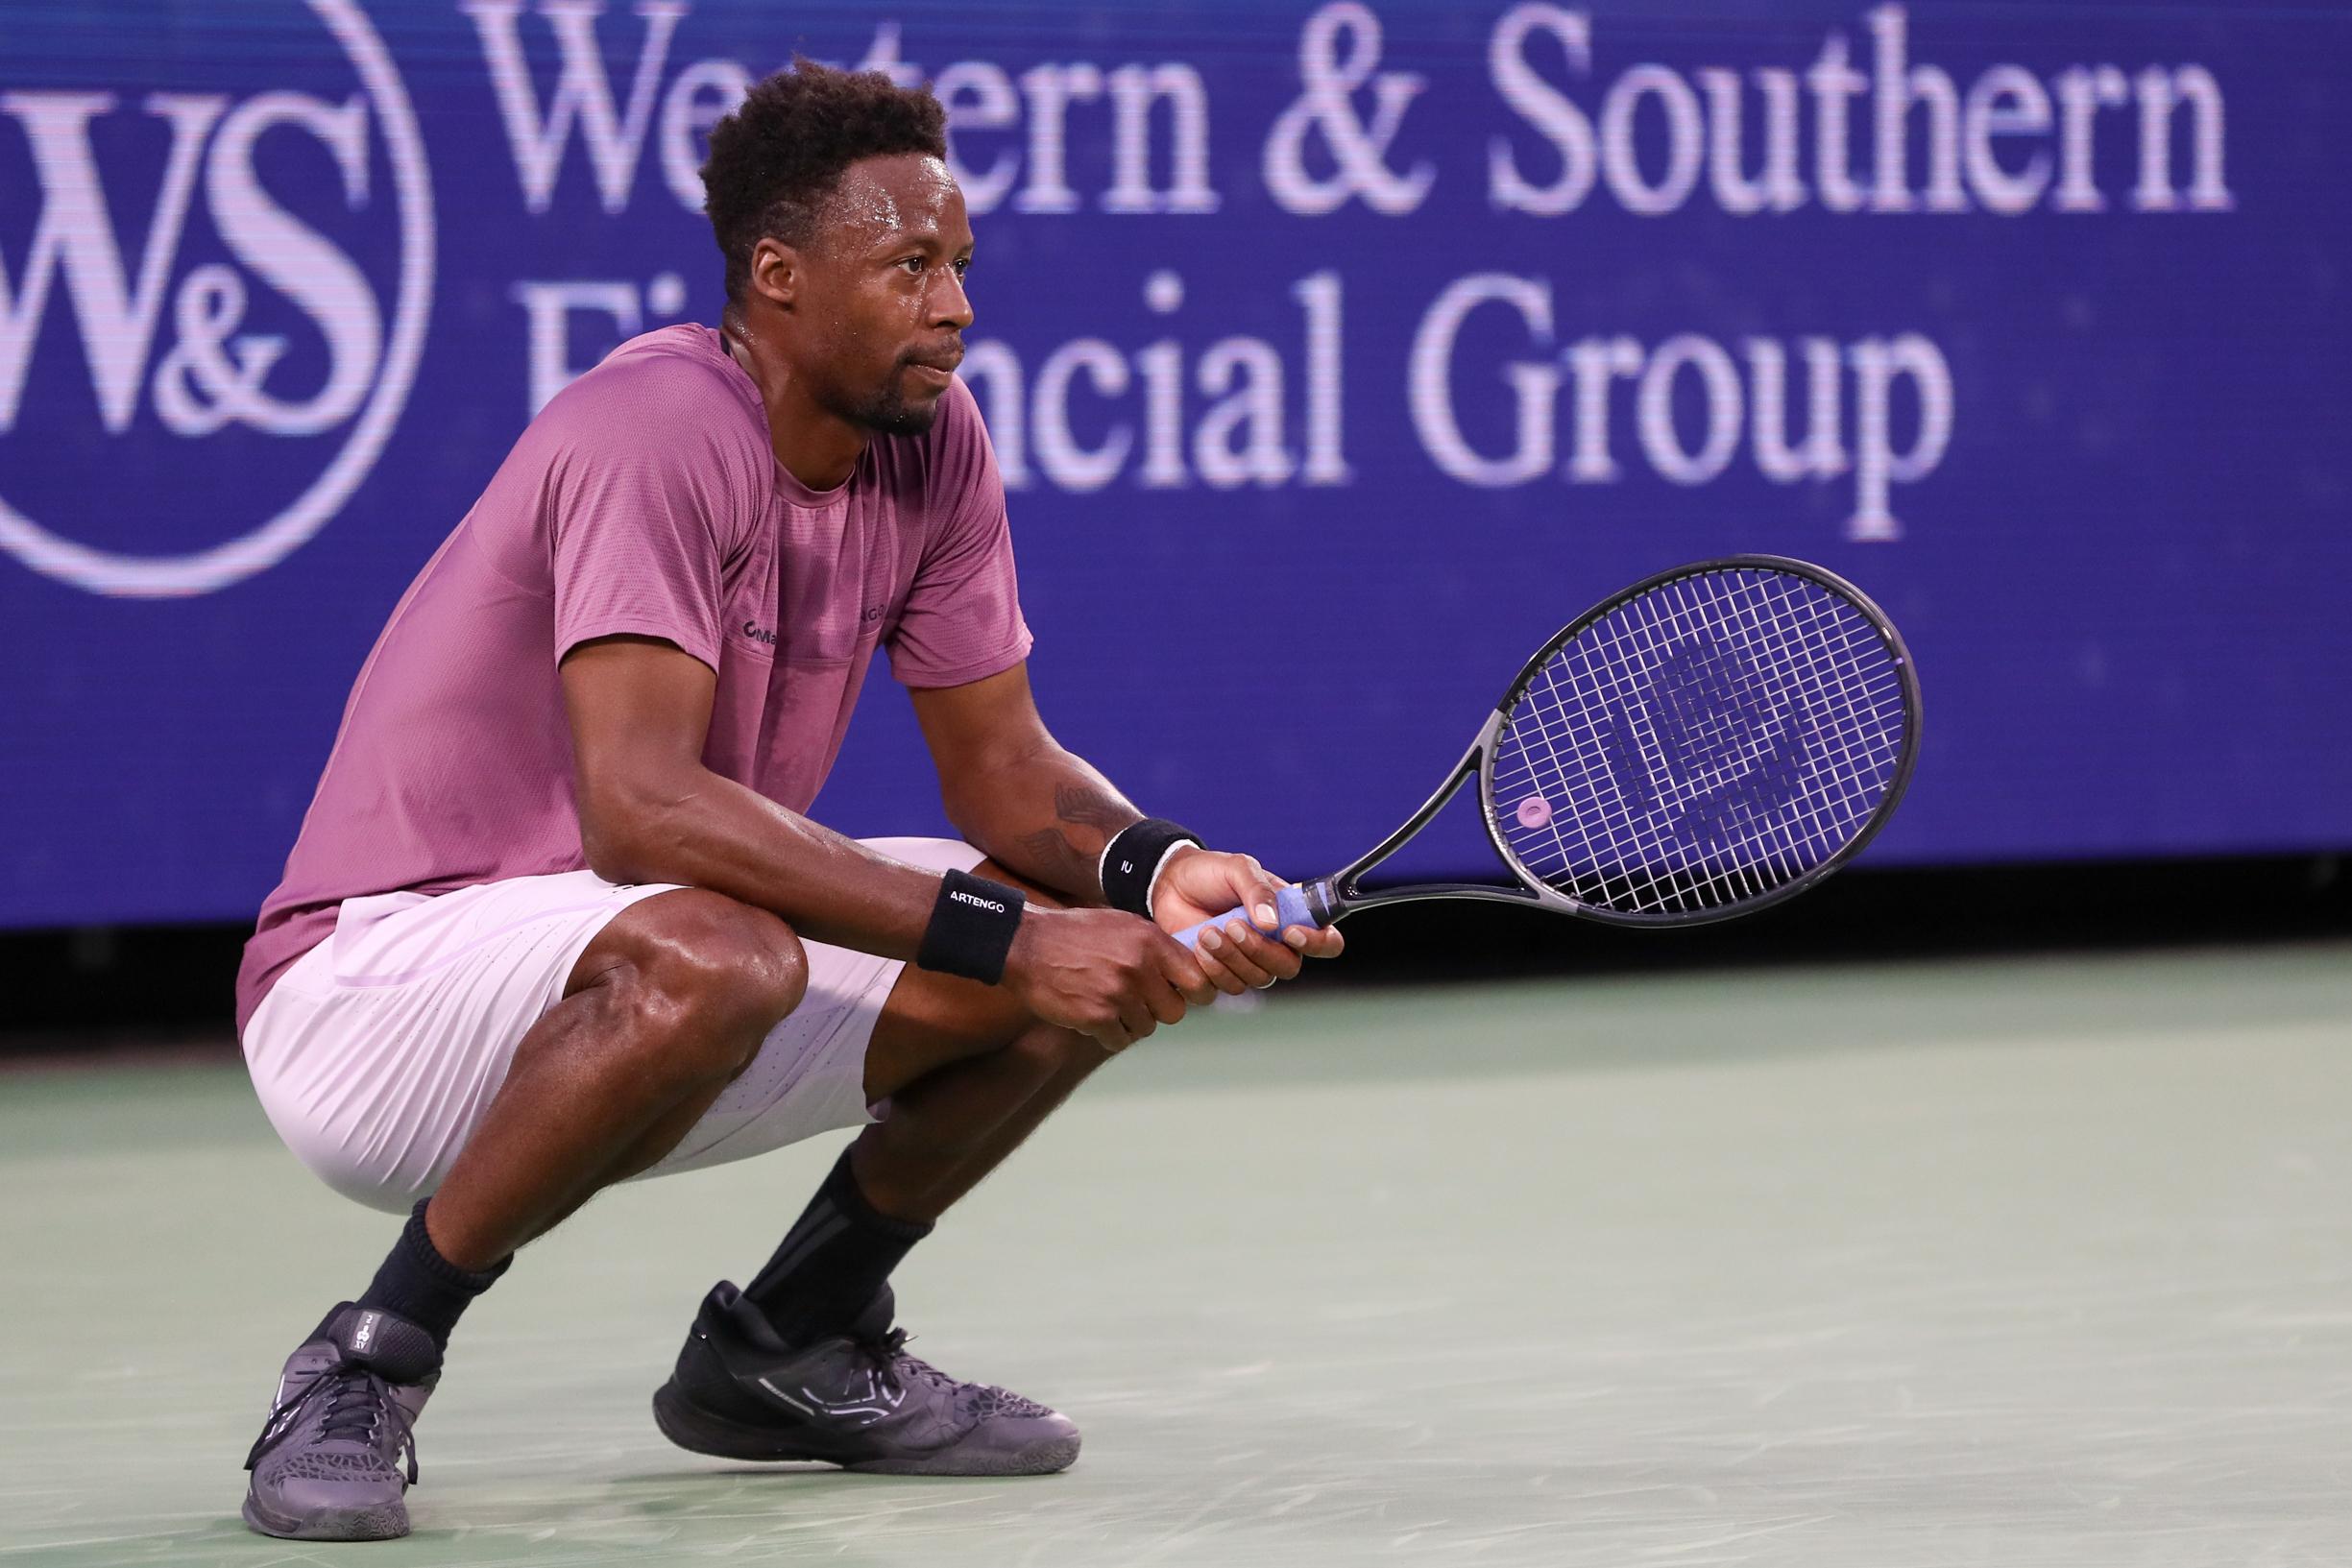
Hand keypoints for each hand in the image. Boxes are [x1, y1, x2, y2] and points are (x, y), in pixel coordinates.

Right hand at [1000, 905, 1217, 1051]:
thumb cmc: (1075, 934)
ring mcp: (1118, 994)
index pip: (1198, 980)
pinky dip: (1109, 1035)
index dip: (1195, 993)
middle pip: (1175, 1012)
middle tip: (1137, 1001)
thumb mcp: (1123, 925)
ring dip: (1130, 1022)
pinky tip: (1094, 1016)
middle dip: (1158, 1010)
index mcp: (1150, 941)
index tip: (1184, 996)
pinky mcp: (1096, 1017)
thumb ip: (1156, 947)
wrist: (1026, 946)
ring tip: (1108, 1003)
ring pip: (1147, 1029)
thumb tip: (1187, 971)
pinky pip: (1120, 1041)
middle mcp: (1139, 967)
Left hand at [1152, 847, 1344, 994]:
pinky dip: (1213, 969)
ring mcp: (1250, 963)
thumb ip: (1258, 890)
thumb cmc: (1211, 873)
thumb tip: (1272, 924)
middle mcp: (1276, 945)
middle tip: (1232, 925)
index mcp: (1291, 917)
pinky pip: (1228, 988)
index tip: (1290, 932)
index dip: (1318, 944)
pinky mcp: (1222, 975)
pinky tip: (1199, 946)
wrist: (1169, 885)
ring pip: (1257, 979)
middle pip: (1288, 967)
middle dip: (1259, 950)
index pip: (1327, 942)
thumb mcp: (1238, 868)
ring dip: (1232, 958)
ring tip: (1207, 932)